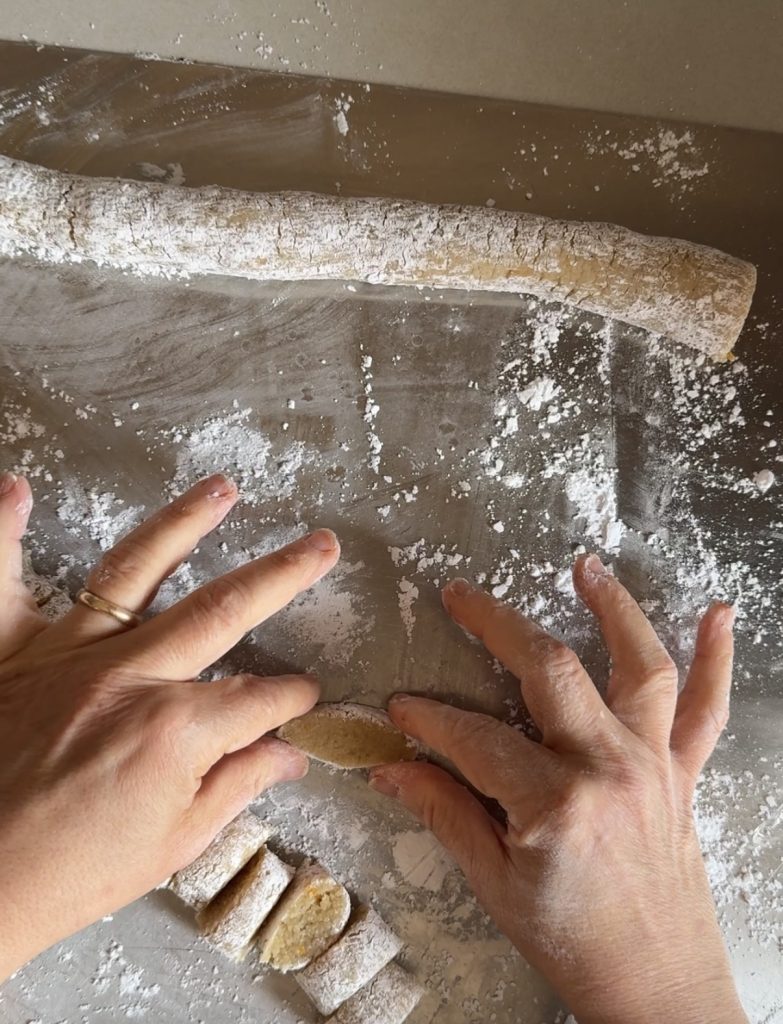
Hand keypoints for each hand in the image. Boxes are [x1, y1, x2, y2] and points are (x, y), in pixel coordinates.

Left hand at [0, 470, 339, 979]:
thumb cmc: (68, 876)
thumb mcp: (173, 844)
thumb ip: (237, 785)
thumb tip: (290, 755)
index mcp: (174, 728)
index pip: (259, 698)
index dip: (291, 699)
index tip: (303, 700)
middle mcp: (126, 676)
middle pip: (223, 609)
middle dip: (283, 574)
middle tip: (320, 545)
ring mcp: (65, 654)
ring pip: (134, 569)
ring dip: (184, 523)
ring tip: (223, 489)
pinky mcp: (10, 652)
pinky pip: (1, 581)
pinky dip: (3, 532)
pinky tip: (18, 488)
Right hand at [370, 557, 747, 1023]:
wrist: (655, 987)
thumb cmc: (573, 942)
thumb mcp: (494, 883)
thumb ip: (444, 812)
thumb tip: (390, 767)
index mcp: (555, 804)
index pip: (473, 737)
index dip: (429, 718)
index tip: (401, 707)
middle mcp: (609, 769)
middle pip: (551, 668)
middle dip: (497, 624)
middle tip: (461, 596)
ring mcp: (654, 765)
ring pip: (640, 666)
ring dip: (615, 608)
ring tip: (585, 567)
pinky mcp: (683, 774)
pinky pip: (707, 709)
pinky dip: (718, 658)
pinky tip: (720, 614)